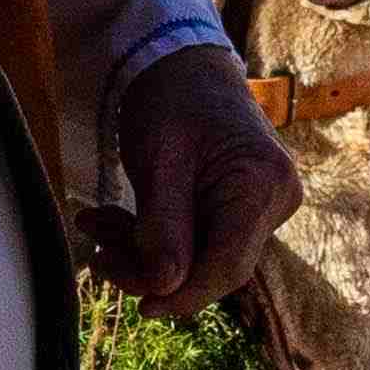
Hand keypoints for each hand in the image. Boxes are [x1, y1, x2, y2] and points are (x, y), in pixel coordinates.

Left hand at [89, 43, 300, 311]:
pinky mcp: (240, 207)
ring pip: (200, 256)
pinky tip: (113, 221)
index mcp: (261, 185)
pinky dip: (154, 236)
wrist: (181, 62)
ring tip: (96, 226)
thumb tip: (164, 290)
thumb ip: (163, 228)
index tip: (142, 307)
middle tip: (98, 255)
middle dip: (152, 268)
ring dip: (144, 251)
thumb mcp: (159, 161)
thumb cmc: (172, 98)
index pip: (227, 264)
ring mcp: (260, 205)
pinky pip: (198, 238)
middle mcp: (273, 200)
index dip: (184, 295)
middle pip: (213, 264)